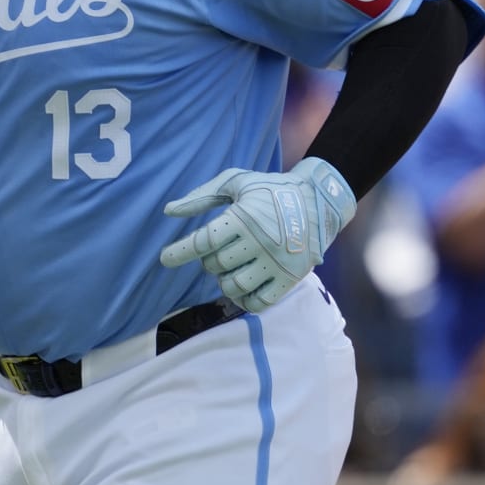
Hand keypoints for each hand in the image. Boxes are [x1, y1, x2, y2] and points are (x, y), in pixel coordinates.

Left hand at [159, 157, 355, 312]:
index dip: (180, 252)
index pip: (204, 240)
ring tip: (230, 269)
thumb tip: (169, 211)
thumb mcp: (236, 182)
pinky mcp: (290, 278)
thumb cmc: (271, 189)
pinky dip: (244, 300)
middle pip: (216, 265)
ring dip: (223, 281)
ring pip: (234, 286)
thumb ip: (202, 196)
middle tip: (216, 253)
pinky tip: (242, 288)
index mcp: (243, 217)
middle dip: (208, 262)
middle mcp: (259, 242)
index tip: (164, 259)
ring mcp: (276, 262)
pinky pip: (259, 302)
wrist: (319, 200)